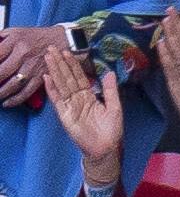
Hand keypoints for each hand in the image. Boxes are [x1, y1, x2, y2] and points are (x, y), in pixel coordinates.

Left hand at [0, 25, 62, 106]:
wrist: (63, 39)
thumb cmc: (38, 36)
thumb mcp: (16, 31)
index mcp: (15, 40)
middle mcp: (23, 53)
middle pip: (1, 72)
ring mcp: (33, 66)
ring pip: (13, 84)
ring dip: (1, 93)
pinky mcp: (41, 75)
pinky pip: (27, 91)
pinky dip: (16, 99)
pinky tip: (7, 102)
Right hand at [43, 48, 121, 169]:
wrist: (105, 148)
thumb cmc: (111, 129)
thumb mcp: (114, 107)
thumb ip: (110, 90)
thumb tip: (110, 72)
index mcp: (89, 96)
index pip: (79, 76)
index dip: (73, 64)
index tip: (68, 51)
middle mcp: (78, 98)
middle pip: (67, 77)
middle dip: (60, 63)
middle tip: (52, 48)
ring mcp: (70, 106)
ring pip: (61, 85)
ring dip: (54, 71)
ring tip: (48, 58)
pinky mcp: (65, 115)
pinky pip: (58, 99)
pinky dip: (52, 89)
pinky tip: (47, 78)